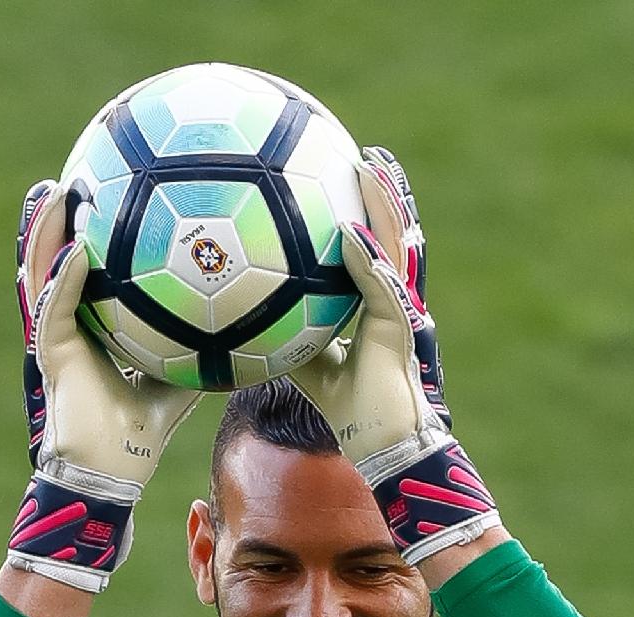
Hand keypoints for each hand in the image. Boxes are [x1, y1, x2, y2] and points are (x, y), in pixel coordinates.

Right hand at [5, 180, 203, 591]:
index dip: (86, 234)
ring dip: (45, 234)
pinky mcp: (52, 358)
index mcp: (90, 331)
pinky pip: (56, 311)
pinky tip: (76, 253)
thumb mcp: (177, 385)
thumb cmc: (140, 438)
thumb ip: (201, 354)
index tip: (101, 196)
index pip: (84, 273)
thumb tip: (248, 331)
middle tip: (70, 176)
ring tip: (55, 192)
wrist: (110, 475)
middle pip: (55, 262)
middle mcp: (68, 328)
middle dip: (57, 220)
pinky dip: (64, 281)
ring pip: (42, 276)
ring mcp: (55, 341)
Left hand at [289, 148, 499, 564]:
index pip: (374, 247)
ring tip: (373, 166)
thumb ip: (282, 332)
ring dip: (386, 207)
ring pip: (398, 248)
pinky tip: (350, 232)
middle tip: (369, 154)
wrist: (383, 446)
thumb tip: (232, 315)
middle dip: (384, 193)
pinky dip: (368, 259)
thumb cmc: (347, 413)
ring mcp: (402, 312)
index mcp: (376, 305)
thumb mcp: (303, 364)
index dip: (367, 210)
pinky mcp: (401, 331)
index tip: (350, 175)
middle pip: (392, 235)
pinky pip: (383, 287)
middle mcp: (393, 300)